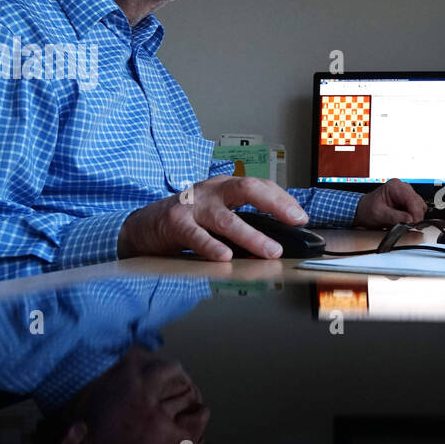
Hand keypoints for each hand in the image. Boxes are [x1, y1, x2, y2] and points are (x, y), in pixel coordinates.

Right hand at [117, 176, 306, 259]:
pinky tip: (225, 257)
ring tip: (270, 251)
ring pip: (226, 218)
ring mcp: (193, 206)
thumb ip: (242, 221)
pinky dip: (212, 247)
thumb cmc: (187, 220)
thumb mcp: (217, 213)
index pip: (260, 186)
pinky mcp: (175, 223)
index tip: (301, 216)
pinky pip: (196, 235)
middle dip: (275, 204)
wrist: (143, 225)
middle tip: (294, 221)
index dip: (283, 199)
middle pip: (247, 189)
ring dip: (252, 236)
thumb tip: (278, 240)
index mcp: (225, 187)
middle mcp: (211, 191)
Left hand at [353, 178, 426, 227]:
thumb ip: (395, 217)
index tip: (414, 224)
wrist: (362, 210)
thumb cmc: (367, 209)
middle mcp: (403, 188)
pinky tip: (403, 220)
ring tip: (403, 223)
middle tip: (408, 226)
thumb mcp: (379, 214)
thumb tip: (409, 220)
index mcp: (395, 186)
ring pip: (420, 207)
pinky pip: (416, 210)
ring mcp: (406, 194)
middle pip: (418, 203)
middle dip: (415, 216)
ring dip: (414, 217)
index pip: (413, 200)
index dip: (415, 213)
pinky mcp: (407, 202)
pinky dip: (412, 217)